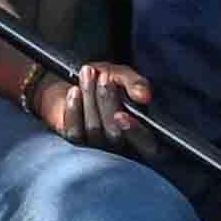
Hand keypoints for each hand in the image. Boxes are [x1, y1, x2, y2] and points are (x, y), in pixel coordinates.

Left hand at [31, 61, 150, 147]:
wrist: (74, 80)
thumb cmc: (103, 81)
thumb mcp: (122, 76)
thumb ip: (136, 84)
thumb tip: (144, 96)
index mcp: (142, 136)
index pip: (146, 146)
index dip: (135, 133)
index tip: (122, 114)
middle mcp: (121, 145)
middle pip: (115, 135)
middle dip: (108, 102)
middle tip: (104, 77)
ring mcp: (97, 146)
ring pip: (94, 130)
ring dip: (90, 98)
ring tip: (88, 73)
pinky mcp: (76, 141)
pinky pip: (74, 132)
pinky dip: (74, 108)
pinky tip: (74, 90)